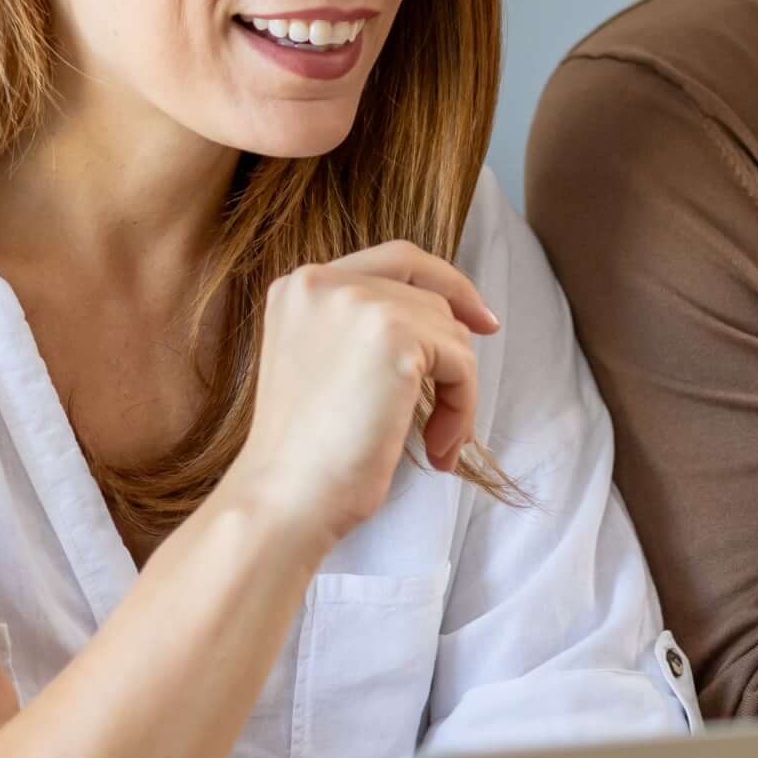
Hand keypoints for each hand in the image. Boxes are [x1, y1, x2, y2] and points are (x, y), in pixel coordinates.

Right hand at [220, 241, 502, 546]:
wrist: (282, 498)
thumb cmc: (304, 454)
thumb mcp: (320, 364)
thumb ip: (361, 328)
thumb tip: (445, 319)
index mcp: (301, 285)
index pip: (396, 259)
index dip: (443, 281)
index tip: (475, 316)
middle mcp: (325, 280)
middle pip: (428, 294)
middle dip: (456, 343)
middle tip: (469, 384)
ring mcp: (361, 303)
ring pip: (450, 332)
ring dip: (456, 392)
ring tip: (436, 443)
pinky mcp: (396, 336)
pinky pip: (461, 364)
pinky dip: (462, 408)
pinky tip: (437, 450)